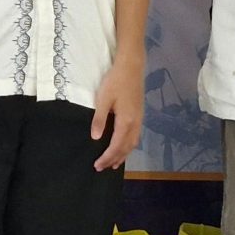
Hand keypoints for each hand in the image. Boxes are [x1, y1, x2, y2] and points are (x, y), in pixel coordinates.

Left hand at [89, 56, 144, 170]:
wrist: (131, 67)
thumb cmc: (115, 81)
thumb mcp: (103, 99)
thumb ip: (99, 120)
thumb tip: (95, 138)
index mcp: (126, 121)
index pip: (115, 145)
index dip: (107, 157)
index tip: (97, 165)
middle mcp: (135, 123)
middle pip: (125, 148)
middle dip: (114, 159)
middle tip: (102, 168)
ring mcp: (139, 119)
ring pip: (132, 143)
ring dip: (123, 155)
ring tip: (114, 164)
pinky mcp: (139, 114)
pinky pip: (135, 136)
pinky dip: (128, 146)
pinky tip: (124, 147)